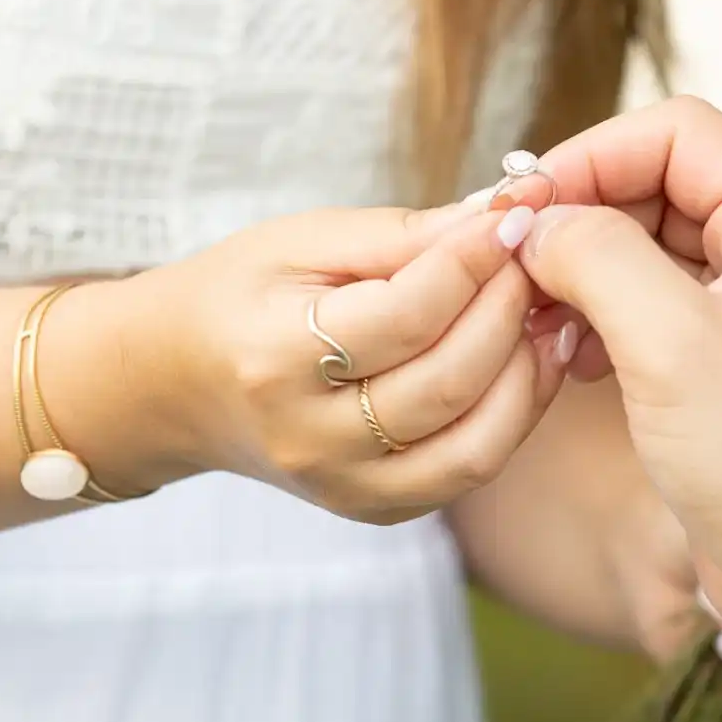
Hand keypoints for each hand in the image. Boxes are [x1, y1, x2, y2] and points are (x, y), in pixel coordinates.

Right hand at [101, 201, 570, 523]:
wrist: (178, 383)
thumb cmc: (242, 294)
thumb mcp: (302, 240)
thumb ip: (402, 234)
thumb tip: (502, 212)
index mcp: (275, 356)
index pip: (404, 315)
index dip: (472, 261)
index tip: (513, 215)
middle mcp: (307, 437)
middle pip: (446, 381)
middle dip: (508, 309)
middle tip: (534, 255)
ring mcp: (343, 486)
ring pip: (473, 443)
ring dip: (528, 369)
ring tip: (544, 308)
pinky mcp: (375, 509)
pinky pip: (468, 472)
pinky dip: (514, 414)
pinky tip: (526, 359)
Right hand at [516, 96, 721, 678]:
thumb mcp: (665, 344)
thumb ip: (595, 255)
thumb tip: (534, 220)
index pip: (678, 132)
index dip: (590, 155)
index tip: (522, 206)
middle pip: (662, 180)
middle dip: (582, 216)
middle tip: (513, 263)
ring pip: (655, 240)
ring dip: (587, 268)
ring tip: (536, 317)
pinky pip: (661, 295)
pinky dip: (607, 311)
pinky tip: (571, 356)